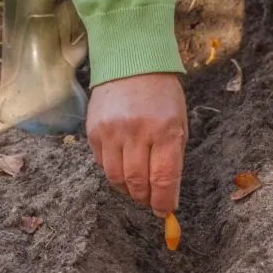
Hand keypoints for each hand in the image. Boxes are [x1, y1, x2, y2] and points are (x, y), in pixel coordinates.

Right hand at [86, 73, 187, 216]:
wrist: (132, 62)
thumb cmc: (162, 95)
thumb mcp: (179, 122)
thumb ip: (173, 157)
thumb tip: (168, 194)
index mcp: (166, 129)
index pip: (163, 178)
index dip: (163, 201)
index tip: (164, 210)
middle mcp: (137, 131)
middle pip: (138, 182)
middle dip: (145, 198)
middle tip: (150, 201)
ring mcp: (112, 131)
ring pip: (117, 178)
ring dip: (128, 190)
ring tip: (136, 188)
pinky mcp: (93, 130)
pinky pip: (103, 164)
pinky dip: (114, 173)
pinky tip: (123, 168)